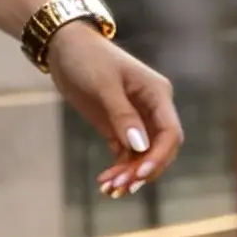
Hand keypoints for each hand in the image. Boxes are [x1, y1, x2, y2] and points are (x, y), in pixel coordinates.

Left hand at [44, 23, 182, 199]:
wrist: (65, 47)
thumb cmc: (88, 58)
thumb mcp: (104, 85)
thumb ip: (122, 115)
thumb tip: (140, 145)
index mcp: (157, 94)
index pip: (170, 133)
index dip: (159, 156)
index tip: (140, 174)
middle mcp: (152, 109)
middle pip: (159, 149)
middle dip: (142, 170)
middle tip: (121, 188)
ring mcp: (137, 119)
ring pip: (141, 155)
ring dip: (128, 174)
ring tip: (109, 189)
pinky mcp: (119, 127)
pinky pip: (125, 154)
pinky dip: (119, 169)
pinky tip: (106, 182)